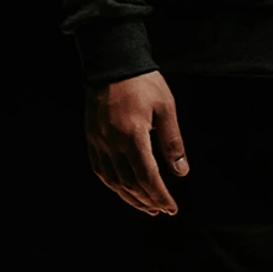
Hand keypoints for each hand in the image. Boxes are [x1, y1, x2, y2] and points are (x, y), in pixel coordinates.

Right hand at [84, 71, 189, 214]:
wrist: (112, 60)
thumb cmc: (143, 82)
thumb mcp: (166, 107)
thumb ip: (172, 142)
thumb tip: (181, 172)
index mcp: (133, 135)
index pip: (148, 177)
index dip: (160, 196)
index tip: (171, 207)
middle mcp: (112, 142)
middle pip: (130, 183)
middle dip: (148, 201)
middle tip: (161, 210)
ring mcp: (98, 140)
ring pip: (113, 180)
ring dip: (130, 198)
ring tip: (145, 207)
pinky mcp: (91, 136)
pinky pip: (99, 169)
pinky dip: (112, 184)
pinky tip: (122, 189)